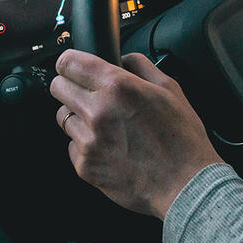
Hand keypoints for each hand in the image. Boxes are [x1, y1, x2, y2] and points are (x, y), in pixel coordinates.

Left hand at [49, 49, 223, 219]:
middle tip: (89, 94)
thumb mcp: (170, 89)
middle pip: (58, 87)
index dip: (70, 62)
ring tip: (104, 124)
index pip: (69, 63)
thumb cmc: (182, 138)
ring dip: (78, 116)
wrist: (185, 184)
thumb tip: (123, 58)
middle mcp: (98, 111)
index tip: (74, 67)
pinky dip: (85, 144)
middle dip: (70, 86)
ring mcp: (88, 141)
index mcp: (118, 87)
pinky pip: (72, 146)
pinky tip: (108, 146)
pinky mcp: (85, 166)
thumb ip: (141, 65)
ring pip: (63, 117)